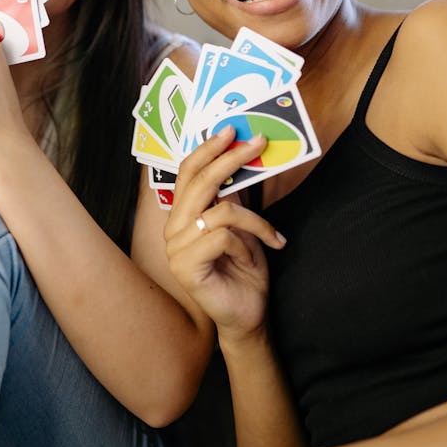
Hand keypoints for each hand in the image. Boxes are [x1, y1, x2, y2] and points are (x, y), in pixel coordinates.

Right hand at [165, 126, 285, 341]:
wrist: (247, 315)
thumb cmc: (244, 270)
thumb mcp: (244, 225)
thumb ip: (234, 195)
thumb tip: (243, 154)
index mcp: (183, 216)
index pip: (188, 173)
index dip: (208, 149)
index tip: (231, 131)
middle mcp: (174, 229)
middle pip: (199, 183)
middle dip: (231, 159)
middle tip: (257, 142)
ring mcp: (176, 249)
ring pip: (221, 211)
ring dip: (255, 223)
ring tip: (272, 239)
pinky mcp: (185, 267)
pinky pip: (223, 237)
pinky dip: (246, 245)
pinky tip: (252, 260)